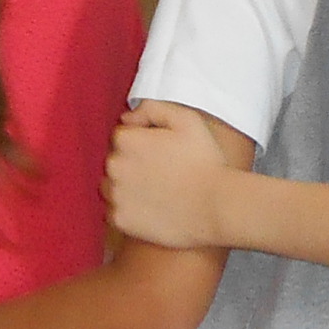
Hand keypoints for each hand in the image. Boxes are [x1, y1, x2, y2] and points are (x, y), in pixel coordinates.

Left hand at [105, 102, 234, 250]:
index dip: (142, 142)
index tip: (161, 152)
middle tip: (162, 172)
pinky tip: (152, 207)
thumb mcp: (186, 119)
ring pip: (112, 185)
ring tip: (157, 190)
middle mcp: (115, 166)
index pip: (122, 136)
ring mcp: (116, 194)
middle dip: (132, 163)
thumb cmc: (204, 162)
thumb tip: (128, 118)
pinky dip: (129, 209)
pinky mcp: (120, 220)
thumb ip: (152, 108)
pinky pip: (115, 211)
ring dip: (127, 186)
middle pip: (115, 160)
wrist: (216, 206)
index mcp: (127, 140)